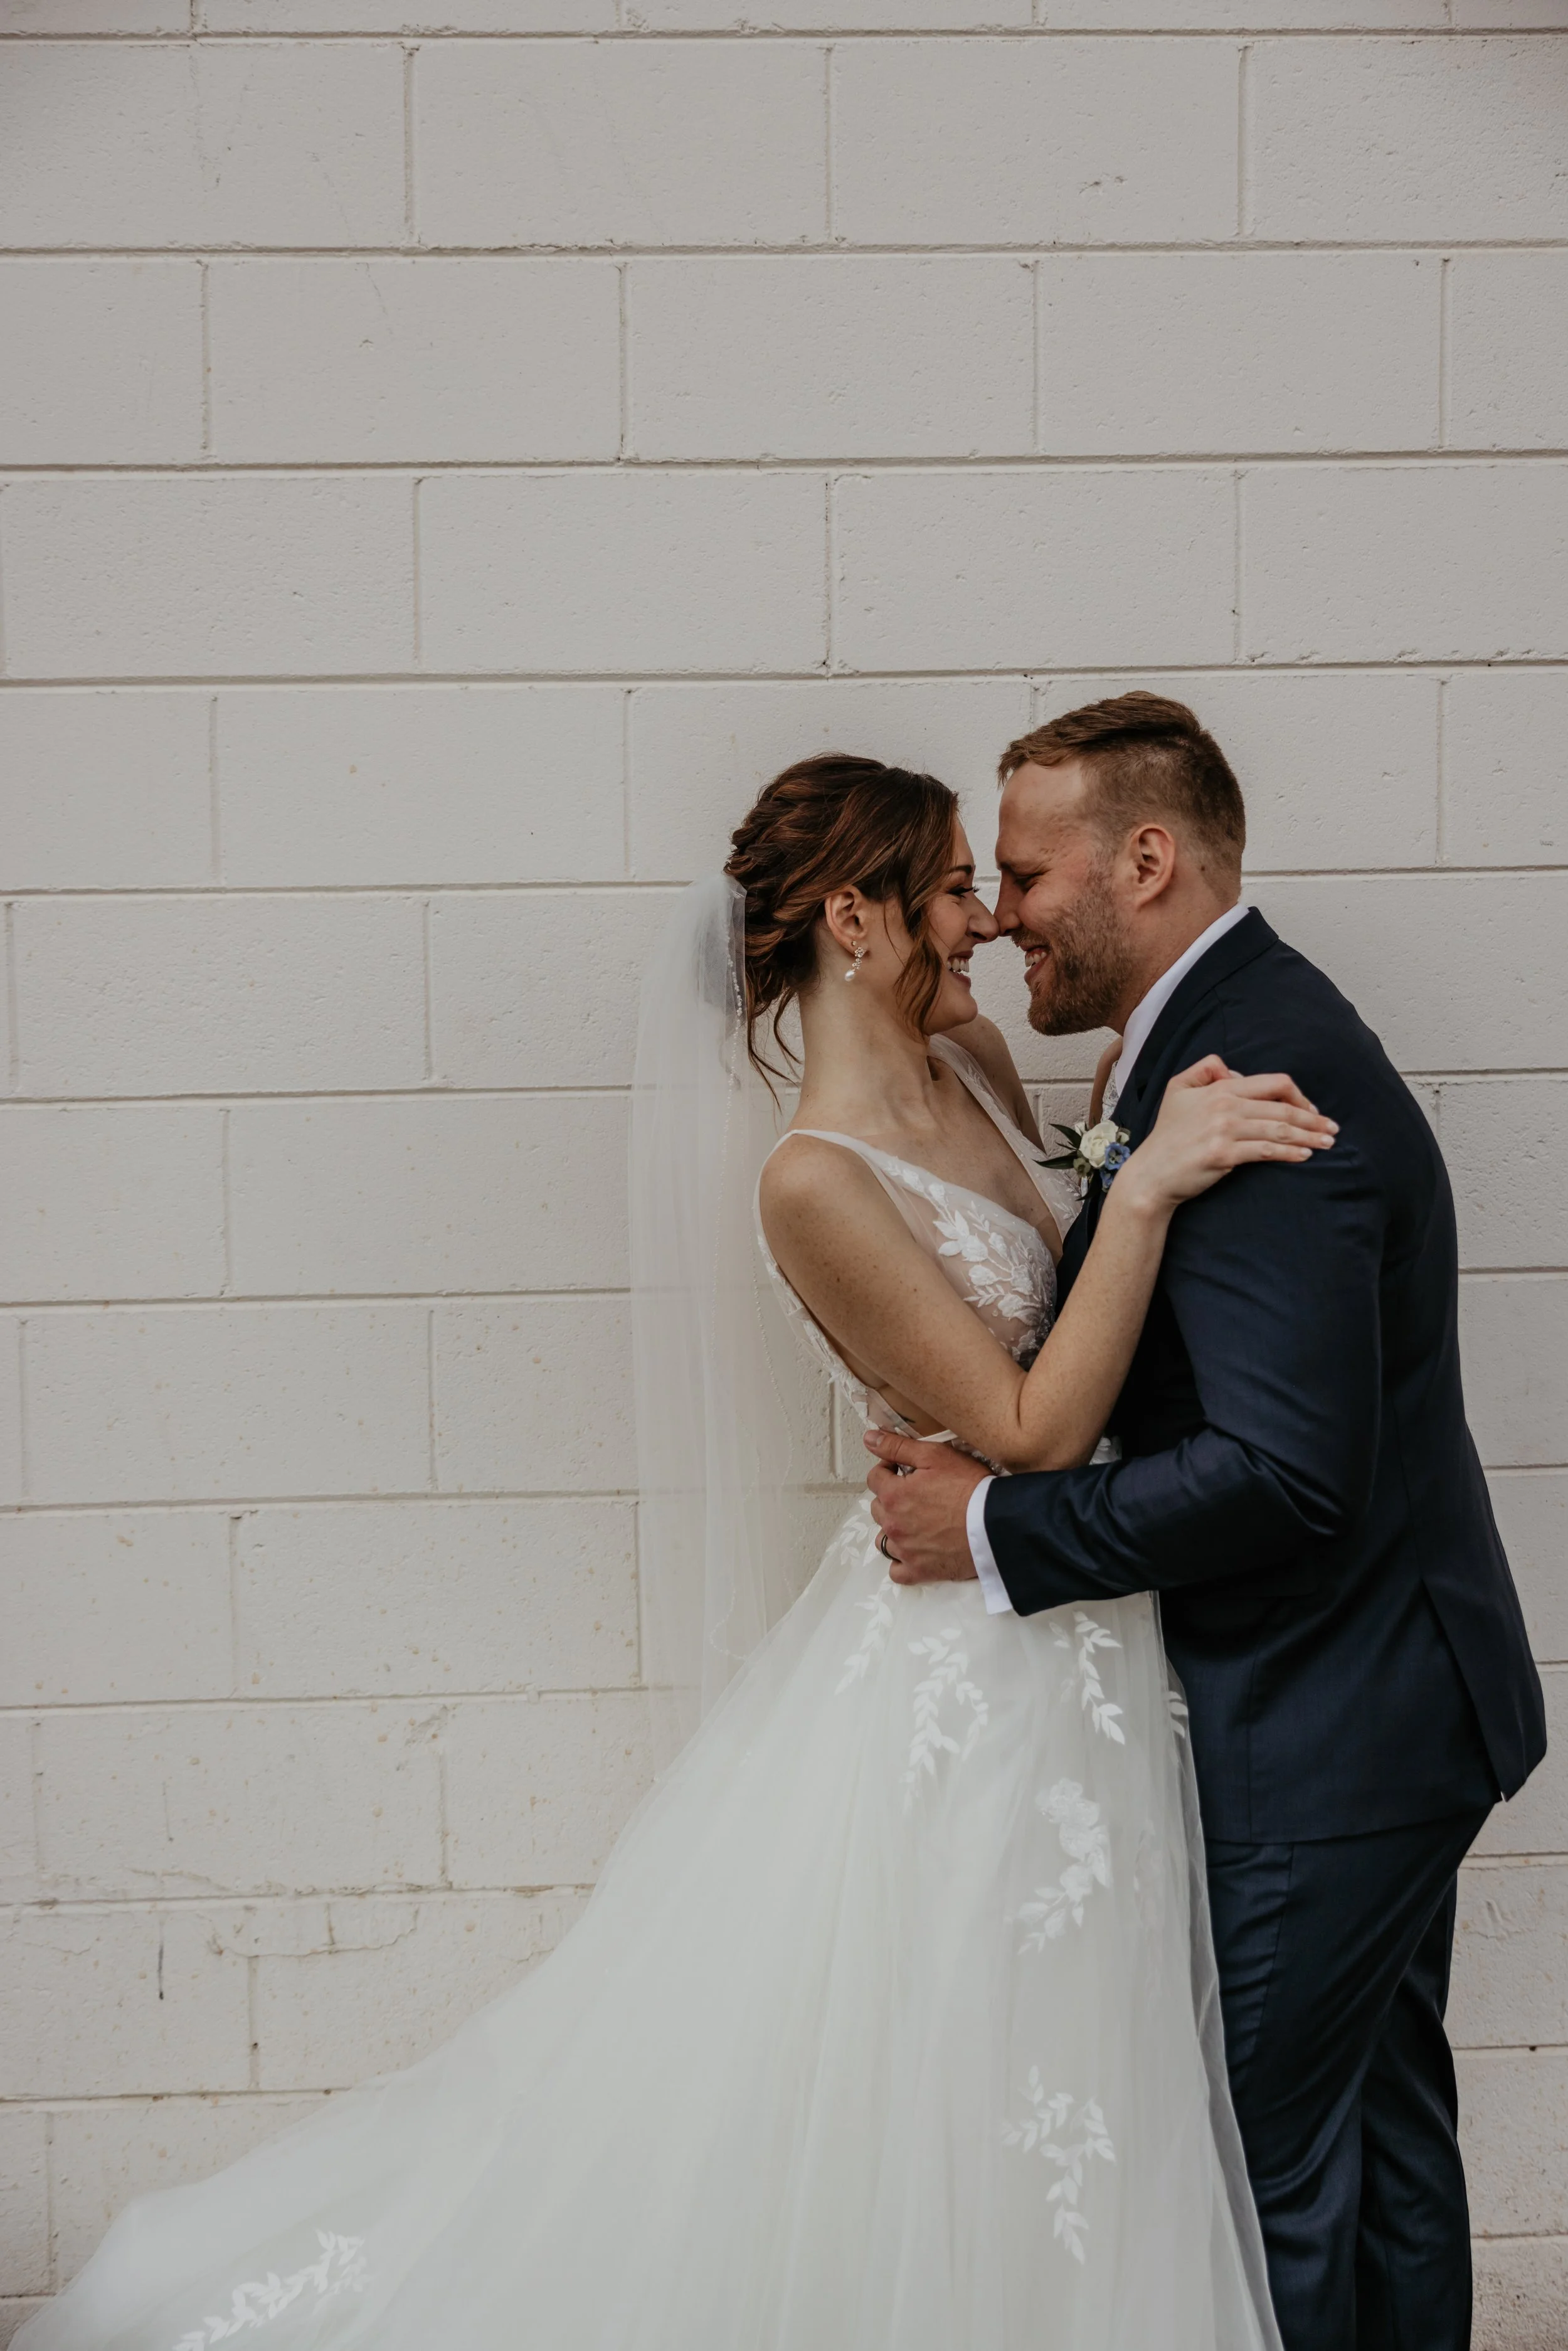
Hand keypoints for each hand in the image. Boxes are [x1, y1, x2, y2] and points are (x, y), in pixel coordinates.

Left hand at [864, 1430, 988, 1584]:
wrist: (995, 1524)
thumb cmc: (969, 1487)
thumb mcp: (935, 1455)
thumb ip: (898, 1447)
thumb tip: (869, 1438)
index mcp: (894, 1495)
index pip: (875, 1478)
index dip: (888, 1469)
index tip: (904, 1470)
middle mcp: (893, 1524)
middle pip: (878, 1508)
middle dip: (891, 1497)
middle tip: (916, 1493)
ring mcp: (904, 1550)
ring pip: (884, 1539)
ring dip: (893, 1529)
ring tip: (915, 1521)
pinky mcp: (919, 1570)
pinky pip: (897, 1570)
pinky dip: (901, 1560)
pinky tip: (915, 1550)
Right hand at [1115, 1056, 1336, 1216]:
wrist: (1152, 1173)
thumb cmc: (1167, 1135)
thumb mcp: (1177, 1089)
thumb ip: (1204, 1070)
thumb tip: (1234, 1072)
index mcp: (1220, 1088)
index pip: (1272, 1083)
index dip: (1298, 1095)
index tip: (1312, 1110)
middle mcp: (1225, 1105)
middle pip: (1282, 1107)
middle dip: (1313, 1117)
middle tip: (1333, 1128)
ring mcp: (1224, 1130)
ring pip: (1279, 1129)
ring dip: (1309, 1136)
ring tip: (1328, 1142)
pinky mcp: (1224, 1154)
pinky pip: (1266, 1150)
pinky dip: (1290, 1152)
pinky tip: (1305, 1155)